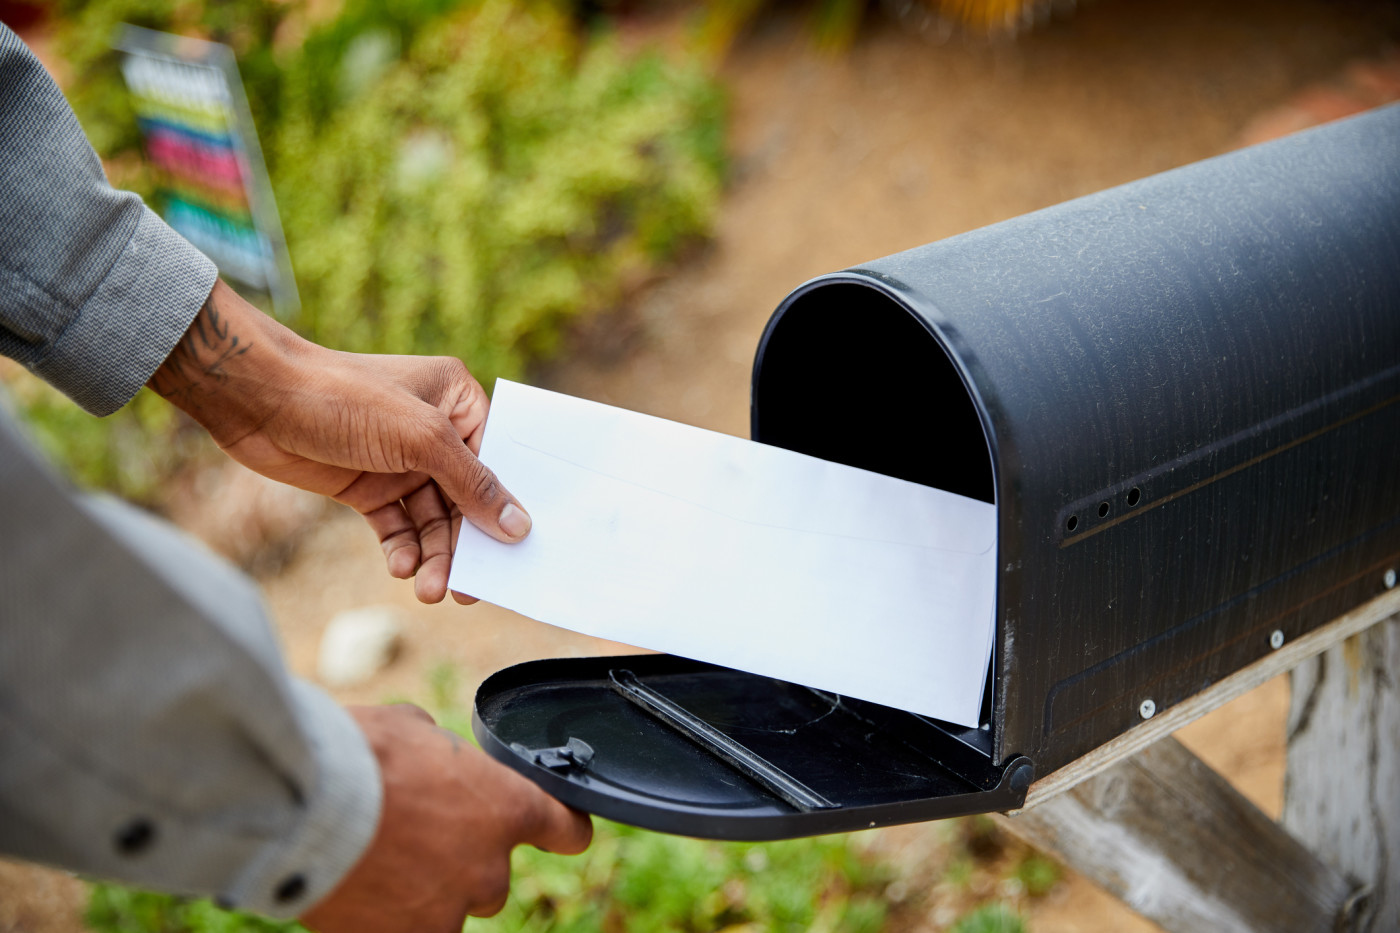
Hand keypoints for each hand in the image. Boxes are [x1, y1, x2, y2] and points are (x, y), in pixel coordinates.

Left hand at [149, 280, 520, 602]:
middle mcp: (433, 431)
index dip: (507, 504)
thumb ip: (472, 484)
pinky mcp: (367, 485)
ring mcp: (399, 461)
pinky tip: (401, 566)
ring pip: (432, 520)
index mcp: (457, 400)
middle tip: (470, 589)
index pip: (497, 460)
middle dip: (466, 544)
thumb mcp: (421, 439)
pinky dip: (402, 549)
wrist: (258, 400)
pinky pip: (397, 526)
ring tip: (429, 589)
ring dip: (434, 555)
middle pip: (466, 498)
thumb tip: (518, 525)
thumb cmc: (344, 397)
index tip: (518, 549)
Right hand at [301, 704, 591, 931]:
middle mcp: (487, 870)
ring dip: (422, 893)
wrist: (303, 808)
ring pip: (447, 912)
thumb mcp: (414, 730)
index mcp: (507, 809)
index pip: (567, 831)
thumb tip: (433, 754)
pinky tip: (356, 886)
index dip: (562, 829)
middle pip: (493, 879)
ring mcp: (444, 914)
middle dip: (462, 861)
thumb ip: (442, 754)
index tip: (560, 831)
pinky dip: (383, 916)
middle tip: (415, 835)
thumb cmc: (360, 755)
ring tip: (375, 862)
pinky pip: (402, 931)